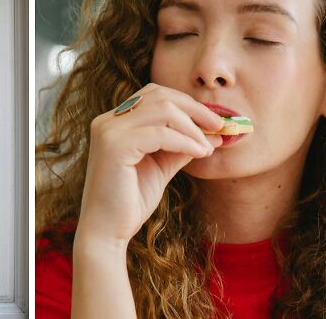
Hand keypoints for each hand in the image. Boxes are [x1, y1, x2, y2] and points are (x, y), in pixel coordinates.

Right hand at [76, 83, 223, 247]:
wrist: (106, 231)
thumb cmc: (130, 201)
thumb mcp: (161, 167)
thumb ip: (180, 147)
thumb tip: (212, 133)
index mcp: (114, 122)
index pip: (154, 95)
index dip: (187, 104)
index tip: (214, 122)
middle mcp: (107, 121)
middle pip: (159, 95)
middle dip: (194, 108)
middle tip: (220, 125)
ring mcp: (108, 131)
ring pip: (162, 109)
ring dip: (193, 126)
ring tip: (209, 145)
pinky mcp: (114, 146)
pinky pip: (160, 134)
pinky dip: (186, 141)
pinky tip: (200, 153)